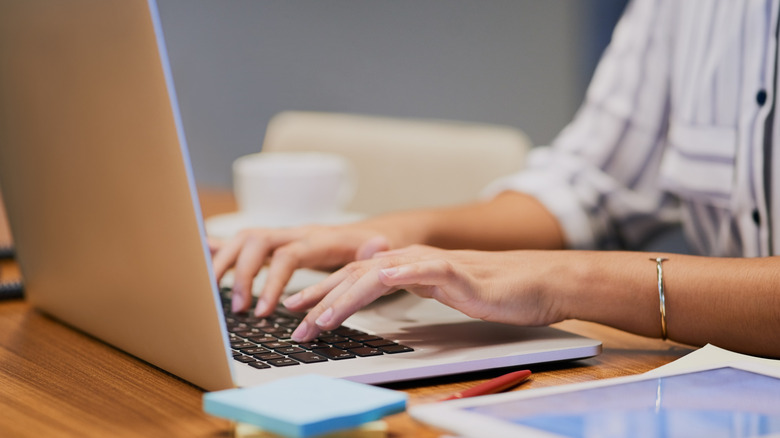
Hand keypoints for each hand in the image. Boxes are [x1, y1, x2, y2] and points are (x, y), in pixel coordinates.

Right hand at [210, 224, 391, 314]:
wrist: (371, 232)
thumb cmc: (371, 247)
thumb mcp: (377, 251)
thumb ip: (372, 251)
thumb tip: (376, 244)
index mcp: (317, 238)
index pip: (287, 255)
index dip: (272, 281)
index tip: (264, 311)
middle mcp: (294, 232)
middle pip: (257, 242)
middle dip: (243, 275)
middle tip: (240, 309)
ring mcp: (282, 235)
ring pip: (244, 239)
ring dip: (226, 263)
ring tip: (214, 293)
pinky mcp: (274, 243)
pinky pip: (241, 241)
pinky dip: (218, 246)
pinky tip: (199, 253)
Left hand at [283, 245, 565, 341]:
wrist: (534, 281)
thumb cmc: (491, 291)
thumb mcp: (441, 293)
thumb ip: (411, 290)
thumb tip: (381, 298)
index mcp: (407, 265)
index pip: (355, 276)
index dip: (324, 292)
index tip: (297, 311)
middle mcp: (413, 259)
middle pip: (356, 274)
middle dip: (321, 298)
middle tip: (295, 323)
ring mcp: (431, 263)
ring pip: (377, 274)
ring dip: (345, 296)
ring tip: (321, 318)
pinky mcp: (454, 272)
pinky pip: (418, 272)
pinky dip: (393, 279)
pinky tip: (375, 286)